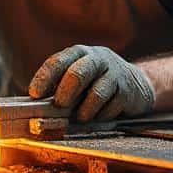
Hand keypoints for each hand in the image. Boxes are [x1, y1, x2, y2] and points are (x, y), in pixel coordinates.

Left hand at [29, 45, 155, 122]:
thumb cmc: (97, 83)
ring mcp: (115, 73)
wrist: (137, 85)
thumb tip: (37, 107)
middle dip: (65, 92)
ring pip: (97, 92)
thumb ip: (60, 88)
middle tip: (59, 106)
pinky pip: (112, 106)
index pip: (58, 61)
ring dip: (85, 109)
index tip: (35, 94)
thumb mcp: (79, 79)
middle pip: (78, 72)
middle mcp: (97, 59)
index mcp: (79, 53)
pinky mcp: (128, 90)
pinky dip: (102, 116)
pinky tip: (99, 118)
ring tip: (80, 118)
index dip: (44, 77)